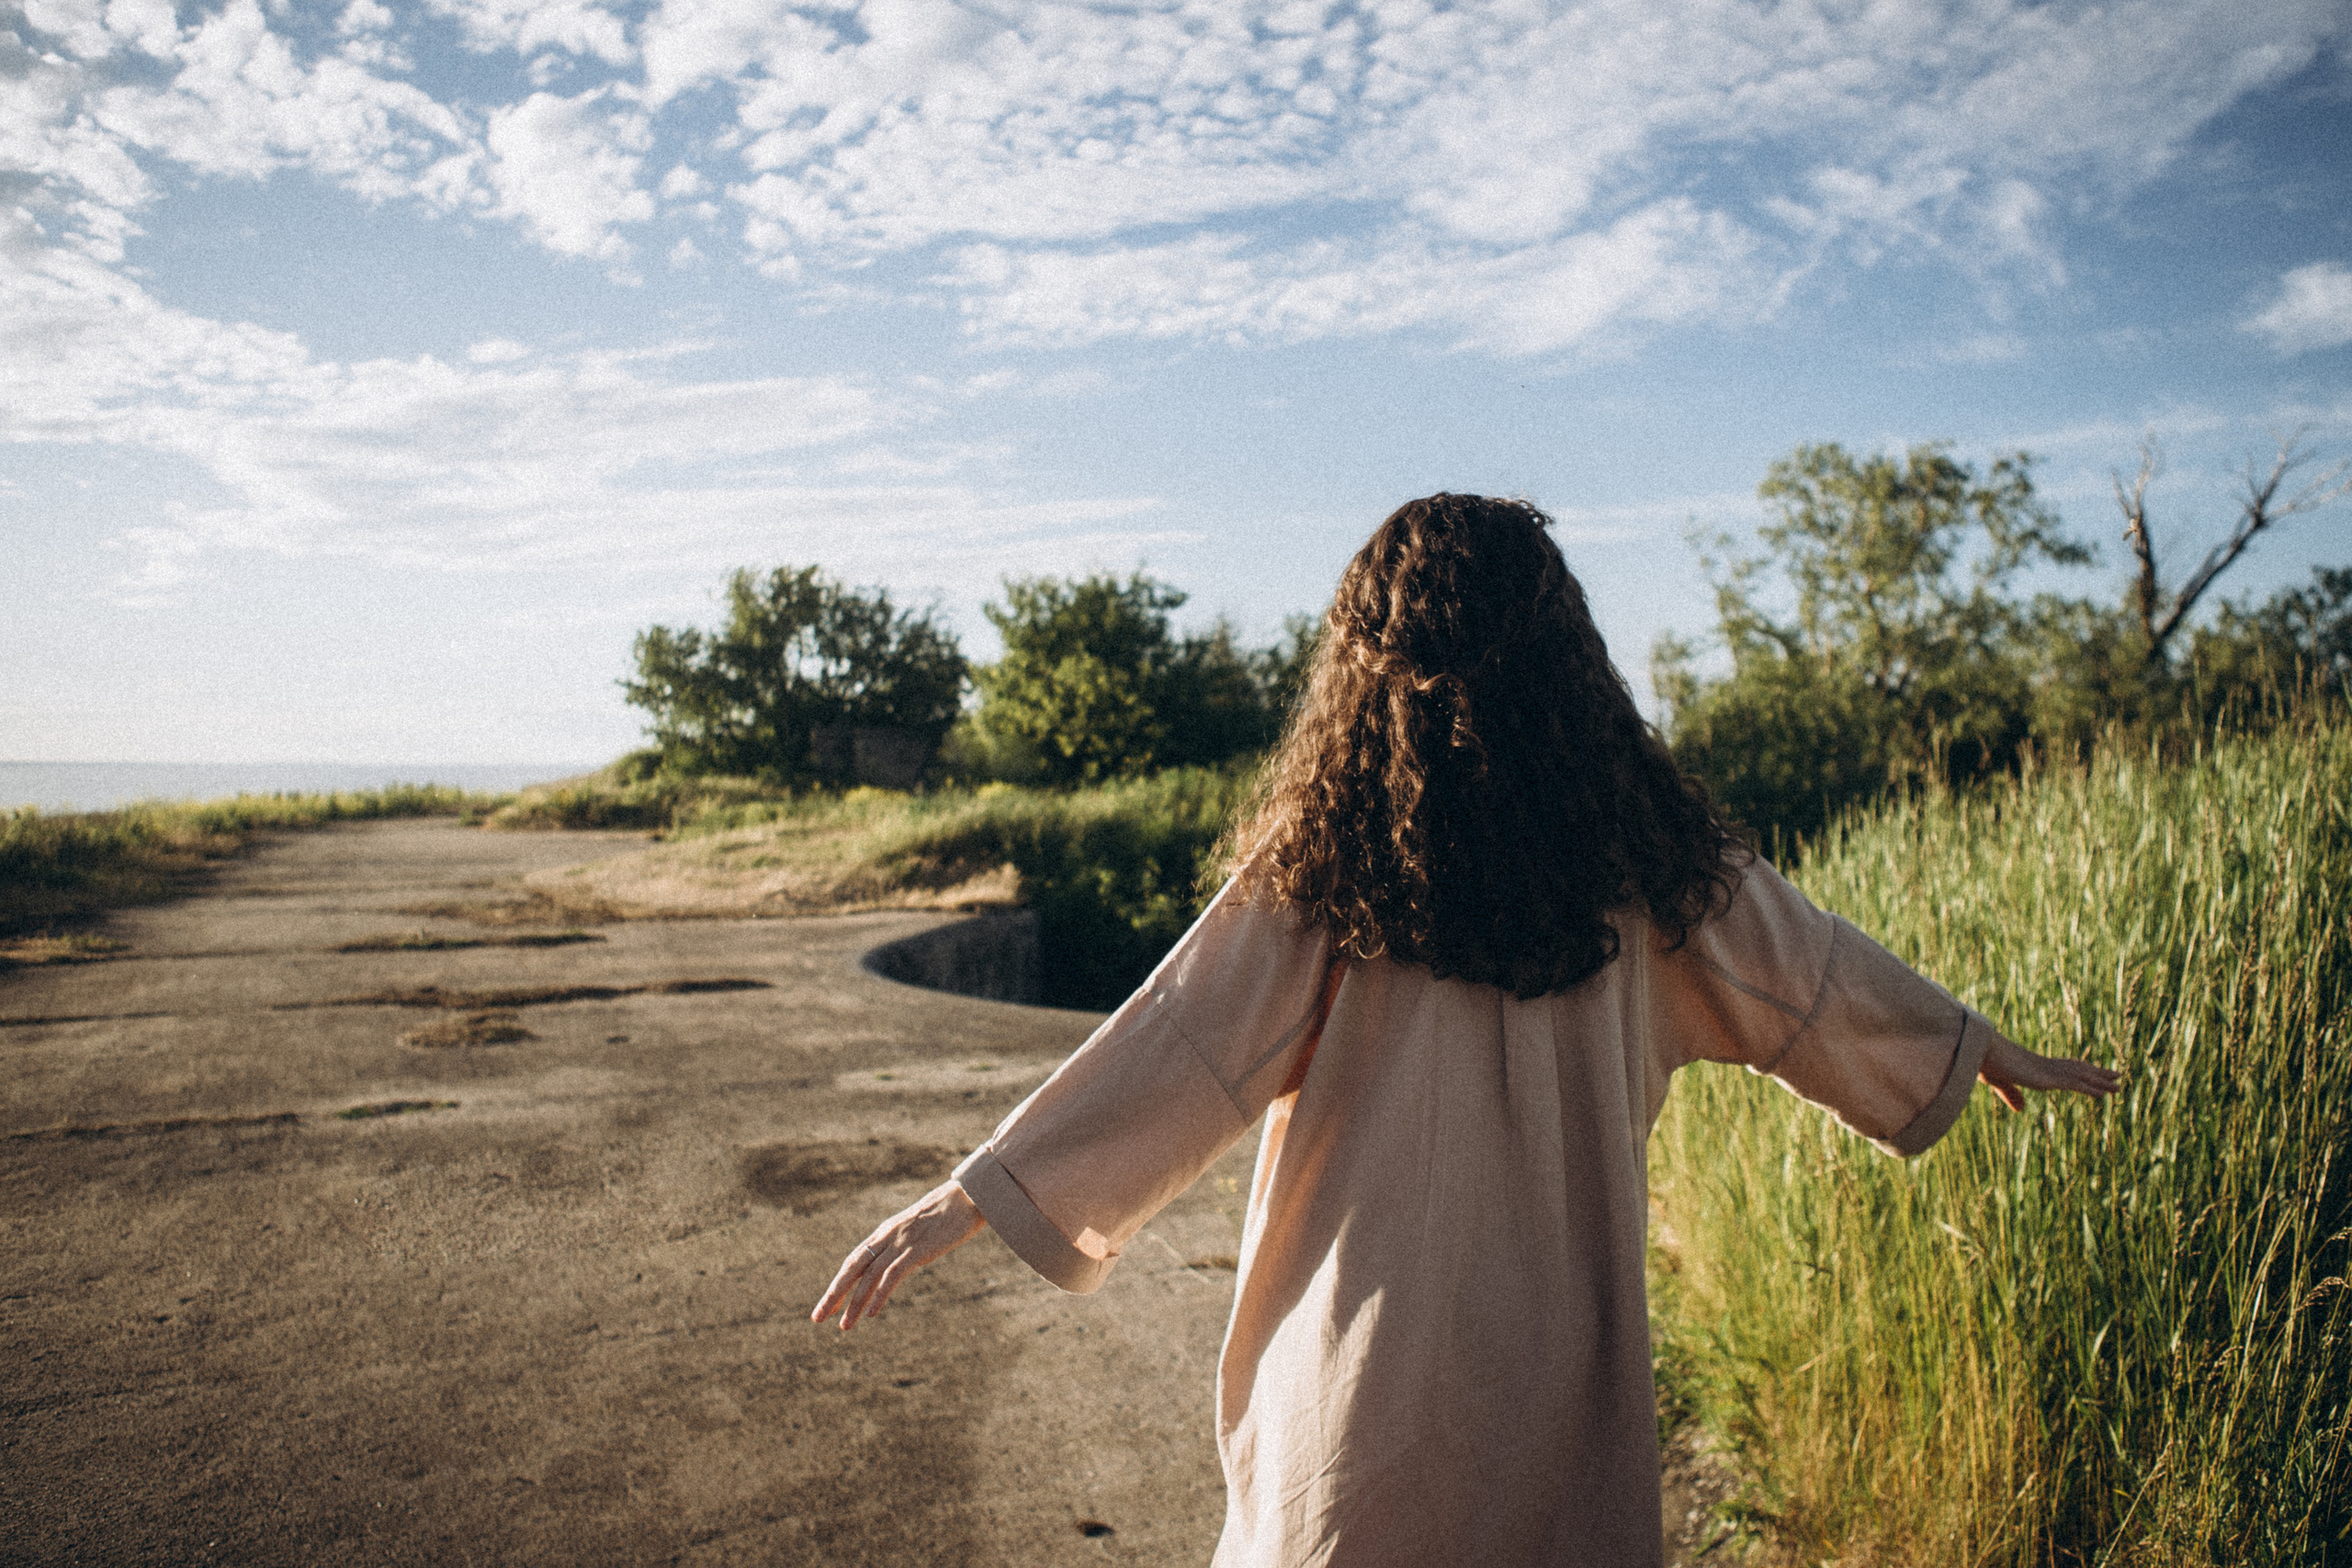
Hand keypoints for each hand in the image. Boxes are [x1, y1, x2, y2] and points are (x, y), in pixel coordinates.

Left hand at [811, 1180, 985, 1331]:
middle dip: (833, 1294)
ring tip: (844, 1326)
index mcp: (885, 1232)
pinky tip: (870, 1314)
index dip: (838, 1284)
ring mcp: (901, 1243)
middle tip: (817, 1318)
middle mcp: (887, 1236)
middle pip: (852, 1268)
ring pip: (869, 1277)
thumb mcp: (919, 1229)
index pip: (853, 1261)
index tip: (826, 1304)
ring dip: (854, 1303)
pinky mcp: (917, 1250)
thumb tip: (901, 1262)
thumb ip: (906, 1244)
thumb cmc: (949, 1212)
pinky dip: (879, 1296)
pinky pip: (892, 1276)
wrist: (969, 1195)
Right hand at [1977, 1031, 2122, 1112]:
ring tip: (2118, 1084)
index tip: (2094, 1072)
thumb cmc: (1984, 1063)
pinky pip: (2075, 1085)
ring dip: (2101, 1081)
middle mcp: (2046, 1066)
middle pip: (2078, 1069)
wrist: (1978, 1050)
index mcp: (2036, 1066)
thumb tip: (2021, 1109)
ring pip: (2081, 1076)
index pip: (2065, 1068)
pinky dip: (2091, 1088)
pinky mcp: (2047, 1079)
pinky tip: (2104, 1093)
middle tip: (2117, 1075)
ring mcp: (2048, 1071)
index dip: (2081, 1070)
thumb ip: (2012, 1095)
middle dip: (2098, 1072)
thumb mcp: (2000, 1083)